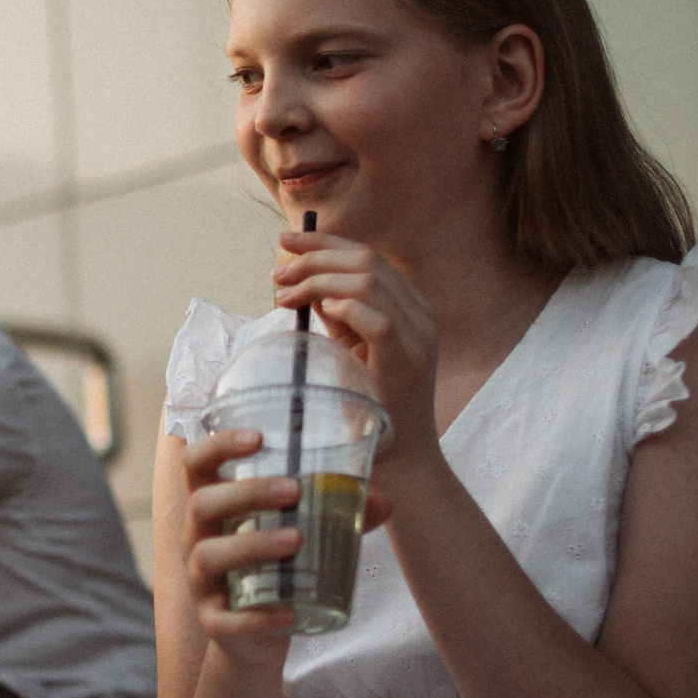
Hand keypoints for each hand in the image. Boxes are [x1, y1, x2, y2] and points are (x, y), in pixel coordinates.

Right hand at [180, 429, 397, 669]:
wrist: (253, 637)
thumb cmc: (273, 570)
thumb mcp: (299, 536)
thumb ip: (336, 516)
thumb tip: (383, 502)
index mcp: (214, 508)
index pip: (196, 464)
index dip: (218, 446)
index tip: (258, 438)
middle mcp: (198, 539)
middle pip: (202, 504)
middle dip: (246, 493)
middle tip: (295, 490)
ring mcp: (201, 582)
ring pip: (209, 556)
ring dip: (252, 544)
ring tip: (296, 541)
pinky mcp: (214, 622)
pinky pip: (224, 619)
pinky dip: (256, 617)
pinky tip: (289, 612)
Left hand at [273, 228, 440, 476]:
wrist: (401, 458)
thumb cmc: (370, 405)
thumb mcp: (350, 349)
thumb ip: (336, 315)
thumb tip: (301, 284)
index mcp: (410, 305)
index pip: (368, 256)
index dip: (324, 241)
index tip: (285, 240)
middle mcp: (421, 313)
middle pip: (367, 260)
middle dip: (314, 256)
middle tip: (277, 270)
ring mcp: (419, 335)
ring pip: (370, 281)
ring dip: (318, 280)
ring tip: (284, 294)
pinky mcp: (409, 360)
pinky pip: (377, 319)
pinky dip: (345, 307)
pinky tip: (319, 309)